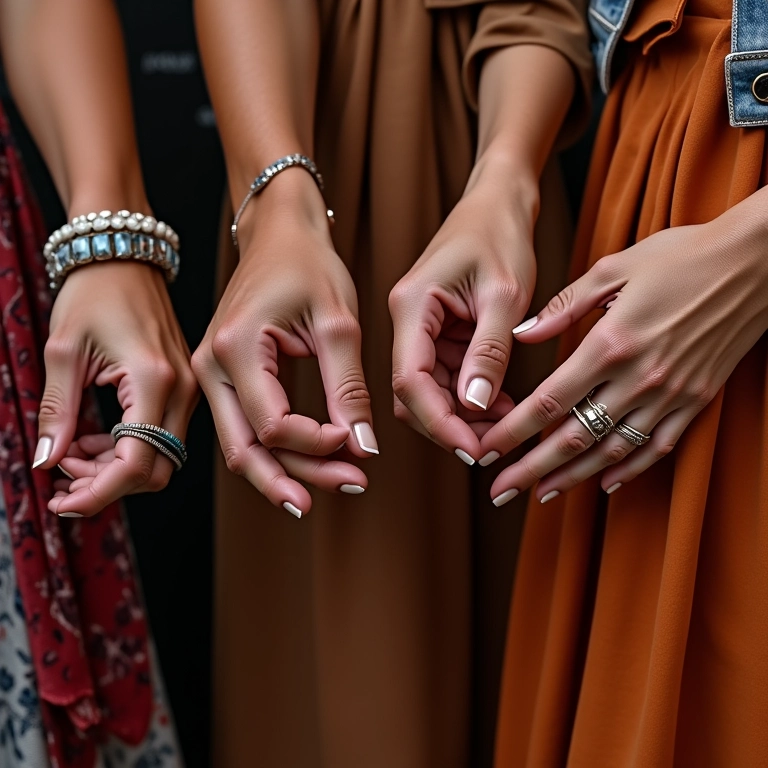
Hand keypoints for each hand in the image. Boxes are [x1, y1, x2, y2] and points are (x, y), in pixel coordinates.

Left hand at [35, 261, 198, 516]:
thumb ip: (58, 412)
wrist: (122, 256)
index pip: (136, 463)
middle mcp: (181, 390)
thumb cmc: (94, 291)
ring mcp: (186, 390)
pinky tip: (93, 438)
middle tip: (61, 475)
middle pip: (154, 470)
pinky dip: (125, 449)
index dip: (98, 492)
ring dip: (113, 468)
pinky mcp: (181, 387)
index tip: (62, 501)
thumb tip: (47, 462)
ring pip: (158, 458)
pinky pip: (159, 436)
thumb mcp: (63, 351)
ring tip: (70, 452)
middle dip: (106, 484)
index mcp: (153, 380)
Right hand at [191, 173, 374, 517]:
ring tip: (340, 480)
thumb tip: (362, 446)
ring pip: (243, 447)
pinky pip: (245, 428)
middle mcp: (211, 367)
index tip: (356, 441)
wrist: (278, 233)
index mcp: (236, 347)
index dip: (317, 445)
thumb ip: (348, 388)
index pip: (273, 425)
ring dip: (290, 471)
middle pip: (247, 449)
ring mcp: (211, 374)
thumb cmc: (308, 265)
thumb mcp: (338, 322)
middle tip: (352, 485)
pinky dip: (279, 451)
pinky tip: (315, 462)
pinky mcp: (223, 376)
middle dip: (300, 477)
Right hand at [388, 162, 537, 463]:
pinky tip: (501, 404)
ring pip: (431, 388)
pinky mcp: (438, 329)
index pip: (410, 380)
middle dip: (449, 424)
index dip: (438, 421)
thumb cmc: (500, 233)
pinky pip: (447, 374)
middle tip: (490, 446)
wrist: (498, 199)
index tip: (473, 448)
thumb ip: (487, 352)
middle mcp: (407, 320)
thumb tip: (473, 407)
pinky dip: (471, 394)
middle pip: (413, 392)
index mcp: (411, 306)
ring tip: (504, 426)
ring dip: (463, 413)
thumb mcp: (504, 294)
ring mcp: (420, 326)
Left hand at [481, 197, 767, 505]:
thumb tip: (520, 334)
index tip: (487, 450)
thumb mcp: (613, 268)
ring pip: (612, 451)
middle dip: (532, 469)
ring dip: (572, 477)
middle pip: (574, 438)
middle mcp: (638, 378)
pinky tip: (604, 483)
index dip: (514, 431)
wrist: (754, 263)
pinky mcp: (696, 401)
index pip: (550, 401)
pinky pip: (657, 447)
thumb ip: (562, 306)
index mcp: (610, 344)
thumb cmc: (680, 256)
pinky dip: (629, 469)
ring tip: (541, 495)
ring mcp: (670, 395)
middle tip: (500, 492)